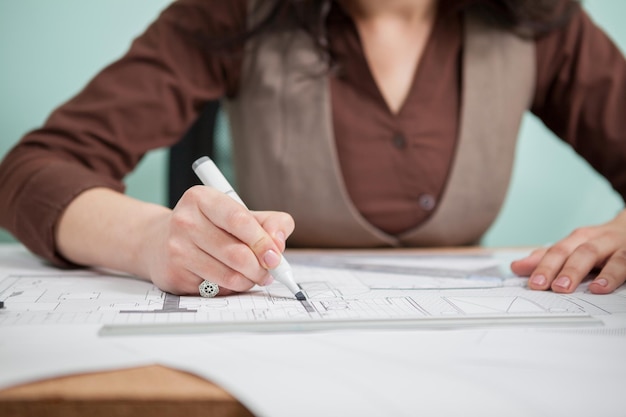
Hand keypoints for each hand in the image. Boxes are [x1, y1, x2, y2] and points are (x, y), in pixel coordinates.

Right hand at [143, 185, 294, 295]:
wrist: (158, 242)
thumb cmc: (208, 226)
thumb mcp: (237, 213)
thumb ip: (269, 222)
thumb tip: (279, 244)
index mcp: (202, 198)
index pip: (239, 220)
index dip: (263, 241)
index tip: (276, 255)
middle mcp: (185, 221)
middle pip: (237, 253)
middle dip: (261, 268)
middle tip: (270, 272)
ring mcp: (177, 249)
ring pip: (228, 276)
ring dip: (249, 281)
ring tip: (253, 276)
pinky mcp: (174, 275)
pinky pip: (216, 290)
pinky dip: (230, 288)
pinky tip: (227, 279)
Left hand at [510, 210, 625, 293]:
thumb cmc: (598, 242)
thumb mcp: (572, 247)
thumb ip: (546, 259)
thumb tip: (517, 267)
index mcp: (579, 239)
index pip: (559, 251)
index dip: (545, 267)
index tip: (534, 283)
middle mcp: (600, 240)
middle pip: (583, 252)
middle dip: (570, 269)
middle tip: (558, 287)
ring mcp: (622, 248)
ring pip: (615, 258)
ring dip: (605, 274)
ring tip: (594, 289)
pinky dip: (622, 275)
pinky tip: (615, 285)